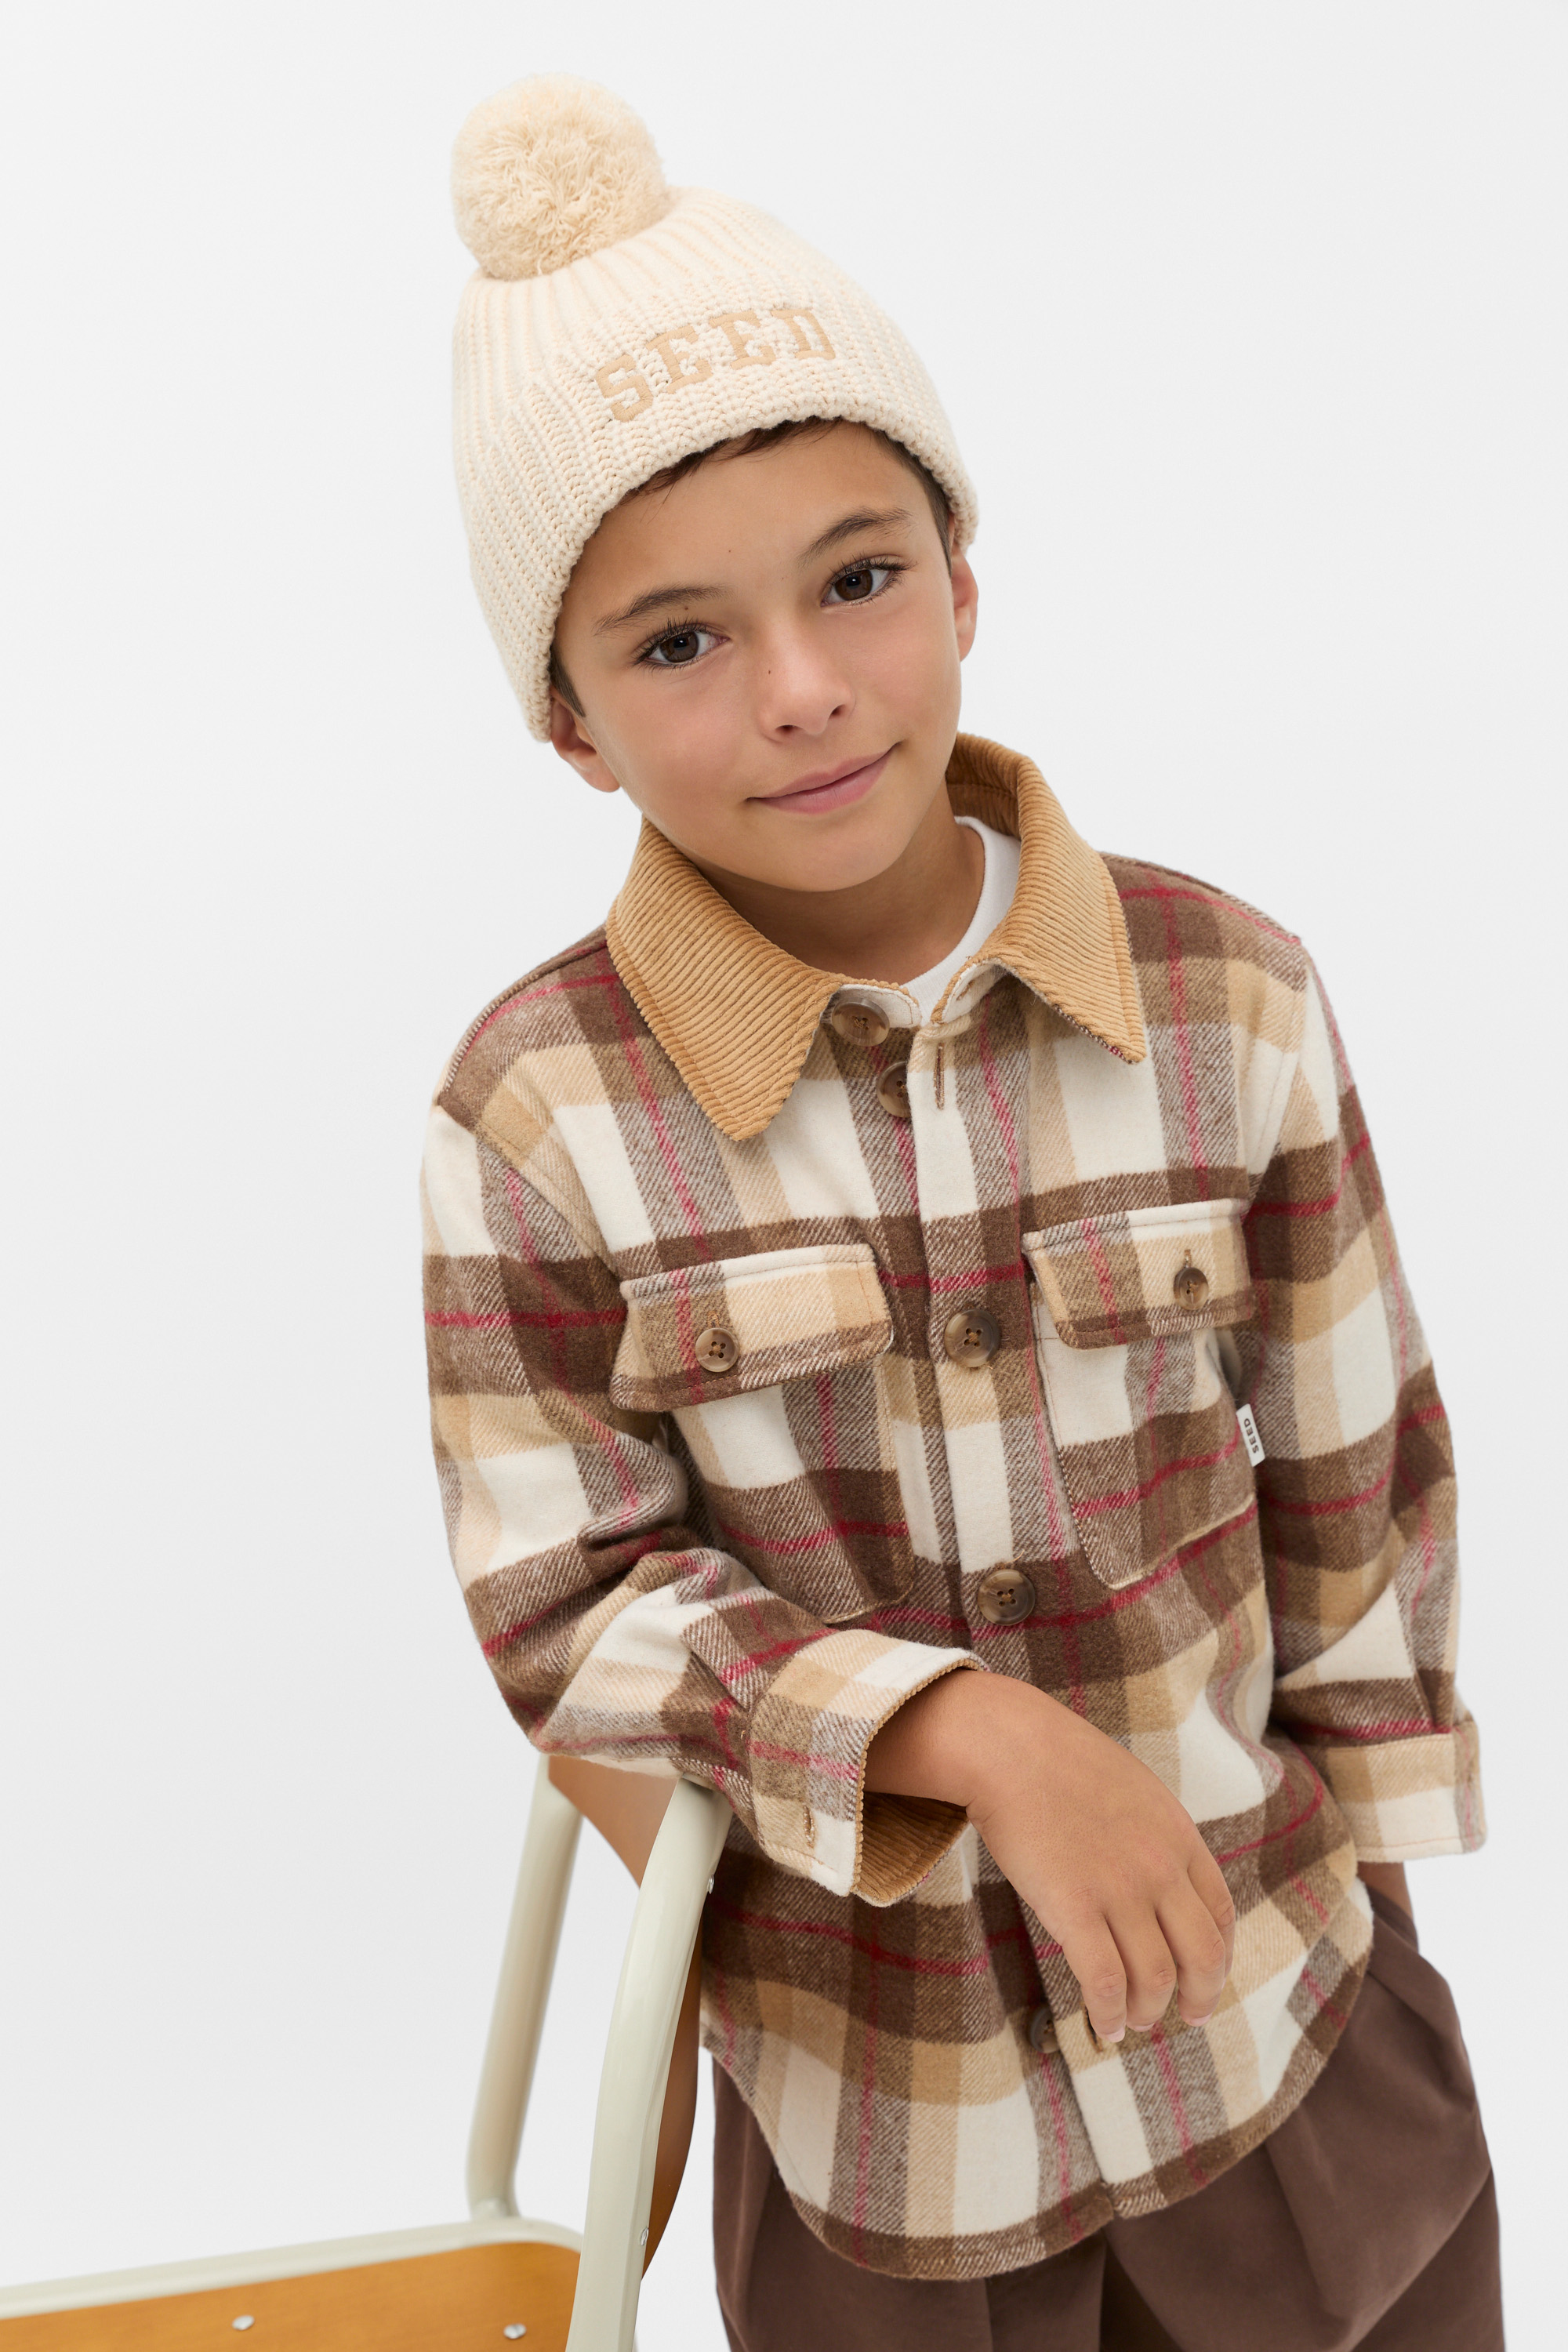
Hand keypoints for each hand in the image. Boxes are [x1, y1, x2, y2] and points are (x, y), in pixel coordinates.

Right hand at [866, 1671, 1234, 2043]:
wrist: (1008, 1747)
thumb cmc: (1060, 1762)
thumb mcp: (1135, 1790)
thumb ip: (1157, 1836)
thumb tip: (1161, 1882)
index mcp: (1179, 1836)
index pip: (1220, 1913)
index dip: (1218, 1957)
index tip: (1205, 1978)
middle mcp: (1159, 1867)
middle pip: (1202, 1955)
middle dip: (1200, 1996)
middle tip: (1189, 2016)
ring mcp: (1118, 1889)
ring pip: (1155, 1977)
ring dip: (1149, 2011)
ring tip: (1135, 2023)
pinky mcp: (1073, 1907)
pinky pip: (1105, 1981)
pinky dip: (1110, 2013)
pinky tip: (1104, 2025)